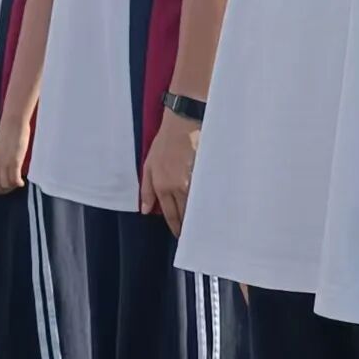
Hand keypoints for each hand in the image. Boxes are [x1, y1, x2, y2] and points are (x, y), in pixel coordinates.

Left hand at [0, 113, 30, 194]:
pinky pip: (14, 180)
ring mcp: (3, 164)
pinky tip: (22, 182)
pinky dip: (18, 183)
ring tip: (18, 183)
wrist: (13, 124)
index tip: (3, 186)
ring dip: (12, 186)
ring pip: (5, 185)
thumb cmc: (6, 134)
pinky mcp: (14, 162)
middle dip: (4, 190)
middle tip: (12, 186)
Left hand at [141, 109, 198, 236]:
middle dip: (189, 226)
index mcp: (162, 186)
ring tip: (205, 225)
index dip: (177, 227)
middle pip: (185, 214)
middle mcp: (177, 187)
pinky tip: (213, 206)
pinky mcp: (206, 173)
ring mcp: (193, 180)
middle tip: (194, 235)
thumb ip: (147, 190)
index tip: (181, 236)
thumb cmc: (165, 142)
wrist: (184, 122)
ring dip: (199, 216)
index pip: (171, 214)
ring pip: (197, 206)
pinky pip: (207, 193)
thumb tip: (145, 211)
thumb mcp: (148, 164)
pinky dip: (209, 201)